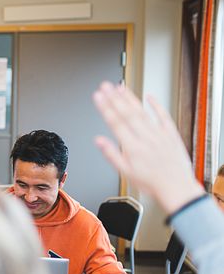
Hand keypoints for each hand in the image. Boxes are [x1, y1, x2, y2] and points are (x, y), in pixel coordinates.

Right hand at [92, 82, 203, 214]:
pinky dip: (156, 105)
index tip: (98, 96)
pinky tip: (148, 96)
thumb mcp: (125, 173)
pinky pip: (163, 116)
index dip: (105, 107)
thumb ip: (111, 154)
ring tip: (120, 87)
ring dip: (130, 98)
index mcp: (133, 148)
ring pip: (142, 112)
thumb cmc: (151, 182)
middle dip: (114, 98)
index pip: (115, 122)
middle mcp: (146, 138)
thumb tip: (99, 140)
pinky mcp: (171, 134)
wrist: (176, 188)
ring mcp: (159, 134)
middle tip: (105, 86)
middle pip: (127, 113)